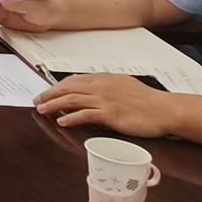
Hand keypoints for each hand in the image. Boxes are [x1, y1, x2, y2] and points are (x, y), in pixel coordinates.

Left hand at [32, 74, 179, 138]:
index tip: (47, 92)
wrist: (164, 109)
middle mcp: (100, 86)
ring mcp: (104, 100)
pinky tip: (62, 122)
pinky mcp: (109, 114)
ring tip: (42, 110)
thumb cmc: (146, 100)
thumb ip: (105, 84)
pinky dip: (70, 118)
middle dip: (49, 94)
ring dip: (53, 105)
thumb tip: (88, 85)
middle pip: (67, 88)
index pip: (73, 80)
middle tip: (37, 101)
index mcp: (103, 78)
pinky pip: (85, 115)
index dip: (57, 86)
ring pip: (71, 100)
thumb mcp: (123, 84)